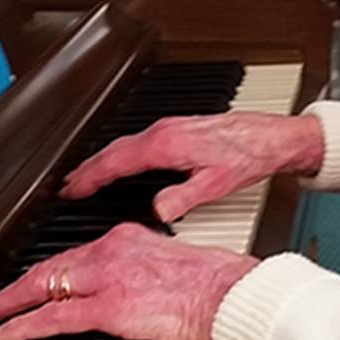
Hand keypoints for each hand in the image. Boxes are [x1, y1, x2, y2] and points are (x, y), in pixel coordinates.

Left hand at [0, 222, 257, 339]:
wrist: (230, 294)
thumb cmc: (215, 284)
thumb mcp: (170, 264)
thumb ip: (141, 270)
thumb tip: (130, 289)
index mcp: (126, 237)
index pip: (72, 254)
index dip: (45, 272)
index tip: (31, 283)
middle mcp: (110, 249)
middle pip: (49, 267)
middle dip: (14, 286)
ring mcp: (106, 277)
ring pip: (42, 288)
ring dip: (7, 306)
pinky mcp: (108, 307)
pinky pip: (53, 318)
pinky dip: (21, 326)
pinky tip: (2, 334)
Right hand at [61, 111, 324, 221]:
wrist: (272, 136)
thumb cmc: (248, 156)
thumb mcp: (217, 184)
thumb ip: (185, 198)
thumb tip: (159, 212)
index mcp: (166, 145)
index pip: (116, 161)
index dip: (90, 176)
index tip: (71, 190)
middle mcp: (163, 132)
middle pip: (113, 150)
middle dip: (87, 168)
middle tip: (67, 187)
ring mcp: (169, 127)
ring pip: (124, 144)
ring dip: (102, 160)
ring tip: (85, 177)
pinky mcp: (177, 129)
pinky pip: (137, 141)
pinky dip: (120, 154)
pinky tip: (121, 164)